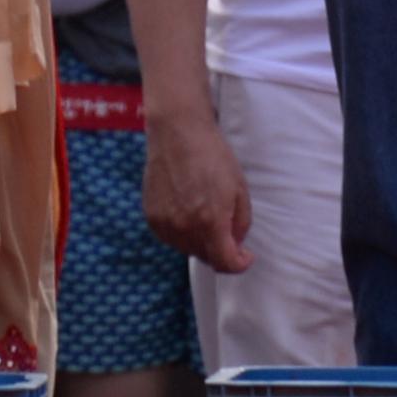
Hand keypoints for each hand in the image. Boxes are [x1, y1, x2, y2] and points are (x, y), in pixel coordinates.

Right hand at [142, 108, 254, 272]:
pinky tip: (187, 210)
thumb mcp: (239, 189)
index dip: (239, 264)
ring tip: (204, 214)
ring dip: (200, 241)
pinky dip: (181, 232)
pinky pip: (170, 237)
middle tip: (226, 228)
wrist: (178, 132)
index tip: (245, 256)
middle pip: (206, 258)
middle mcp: (185, 227)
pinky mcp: (151, 216)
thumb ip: (241, 224)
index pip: (225, 263)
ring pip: (187, 249)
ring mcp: (165, 223)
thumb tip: (235, 245)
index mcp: (211, 221)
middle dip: (220, 250)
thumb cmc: (213, 156)